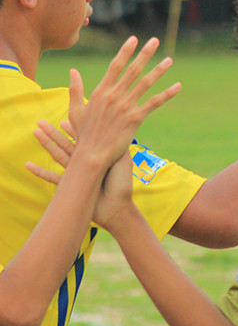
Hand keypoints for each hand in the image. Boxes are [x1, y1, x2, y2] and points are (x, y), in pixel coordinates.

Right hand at [28, 118, 139, 232]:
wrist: (117, 209)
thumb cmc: (122, 185)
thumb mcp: (122, 161)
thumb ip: (117, 145)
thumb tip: (116, 127)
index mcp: (98, 155)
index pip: (84, 138)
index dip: (74, 128)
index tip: (65, 117)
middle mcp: (86, 163)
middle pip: (66, 144)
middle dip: (54, 133)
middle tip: (40, 121)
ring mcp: (76, 174)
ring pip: (58, 155)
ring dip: (46, 145)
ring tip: (35, 133)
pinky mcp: (69, 185)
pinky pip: (52, 177)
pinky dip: (40, 172)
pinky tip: (28, 165)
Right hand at [69, 36, 180, 165]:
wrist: (92, 155)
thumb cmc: (83, 134)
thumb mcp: (74, 110)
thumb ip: (75, 89)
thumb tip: (73, 71)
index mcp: (100, 92)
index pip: (115, 66)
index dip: (125, 51)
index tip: (134, 39)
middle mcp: (114, 96)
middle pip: (132, 70)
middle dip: (145, 54)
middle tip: (155, 40)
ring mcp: (126, 106)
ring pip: (145, 83)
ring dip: (159, 70)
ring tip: (169, 59)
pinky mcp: (136, 118)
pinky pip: (154, 103)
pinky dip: (167, 94)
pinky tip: (178, 86)